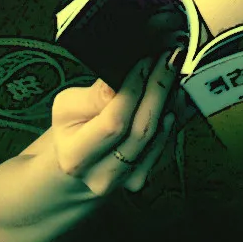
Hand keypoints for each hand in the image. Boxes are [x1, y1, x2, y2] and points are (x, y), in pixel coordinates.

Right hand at [49, 50, 186, 195]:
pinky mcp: (147, 177)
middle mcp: (102, 176)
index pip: (114, 122)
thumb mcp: (67, 106)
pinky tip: (174, 96)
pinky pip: (168, 144)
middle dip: (158, 89)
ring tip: (173, 74)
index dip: (133, 89)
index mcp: (75, 157)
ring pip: (159, 137)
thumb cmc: (73, 129)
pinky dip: (175, 116)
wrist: (79, 162)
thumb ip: (93, 96)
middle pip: (141, 131)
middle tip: (168, 60)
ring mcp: (127, 181)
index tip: (146, 62)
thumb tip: (118, 82)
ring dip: (171, 101)